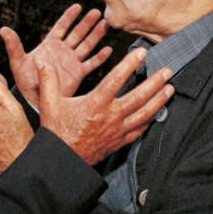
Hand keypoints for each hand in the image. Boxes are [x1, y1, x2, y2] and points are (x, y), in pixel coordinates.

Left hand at [1, 4, 112, 108]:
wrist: (34, 100)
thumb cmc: (24, 81)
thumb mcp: (18, 62)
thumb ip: (14, 46)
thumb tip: (3, 29)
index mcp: (49, 45)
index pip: (61, 27)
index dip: (69, 17)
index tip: (78, 7)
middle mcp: (62, 51)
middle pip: (77, 33)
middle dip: (87, 23)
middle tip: (97, 12)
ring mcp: (71, 62)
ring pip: (86, 45)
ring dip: (95, 35)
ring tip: (105, 24)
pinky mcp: (78, 74)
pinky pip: (91, 64)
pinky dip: (99, 57)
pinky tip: (107, 50)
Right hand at [36, 48, 174, 164]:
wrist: (62, 160)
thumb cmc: (56, 132)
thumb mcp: (49, 104)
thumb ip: (48, 81)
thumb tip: (42, 61)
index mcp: (95, 103)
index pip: (117, 79)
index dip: (130, 64)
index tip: (142, 53)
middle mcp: (110, 116)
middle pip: (139, 97)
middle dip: (155, 83)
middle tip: (168, 71)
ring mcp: (118, 130)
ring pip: (144, 114)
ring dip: (159, 100)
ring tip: (170, 89)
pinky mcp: (119, 141)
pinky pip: (140, 130)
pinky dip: (151, 120)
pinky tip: (158, 113)